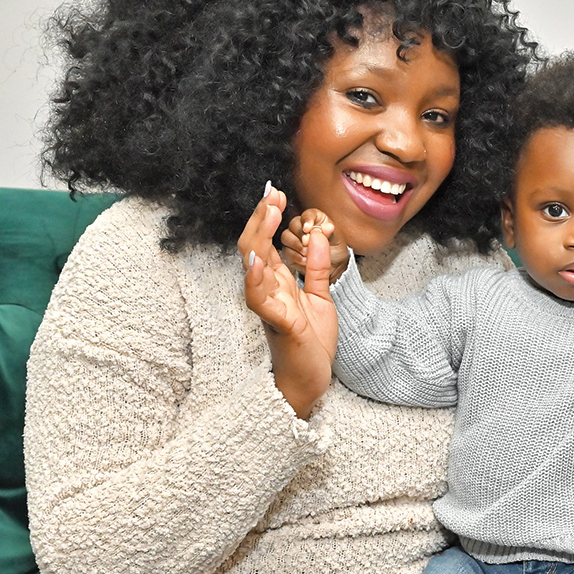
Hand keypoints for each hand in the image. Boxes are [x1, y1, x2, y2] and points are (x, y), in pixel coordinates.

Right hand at [238, 185, 337, 418]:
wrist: (312, 379)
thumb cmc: (311, 341)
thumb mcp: (320, 297)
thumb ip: (316, 268)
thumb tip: (316, 236)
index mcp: (277, 283)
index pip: (265, 243)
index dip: (269, 218)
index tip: (277, 194)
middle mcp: (268, 290)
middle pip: (254, 247)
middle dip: (262, 219)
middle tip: (273, 194)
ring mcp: (269, 305)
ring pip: (253, 266)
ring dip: (259, 237)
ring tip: (269, 212)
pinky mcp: (278, 322)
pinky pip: (260, 298)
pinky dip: (256, 278)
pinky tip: (258, 259)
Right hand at [281, 208, 349, 282]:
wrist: (333, 265)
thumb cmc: (335, 248)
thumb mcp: (336, 239)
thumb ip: (330, 231)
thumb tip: (328, 226)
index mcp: (315, 219)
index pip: (308, 214)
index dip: (306, 220)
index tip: (308, 228)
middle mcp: (301, 226)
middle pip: (293, 224)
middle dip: (300, 234)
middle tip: (307, 242)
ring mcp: (293, 238)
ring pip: (286, 237)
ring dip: (297, 245)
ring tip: (308, 252)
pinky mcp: (289, 251)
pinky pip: (286, 251)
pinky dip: (295, 256)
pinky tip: (305, 260)